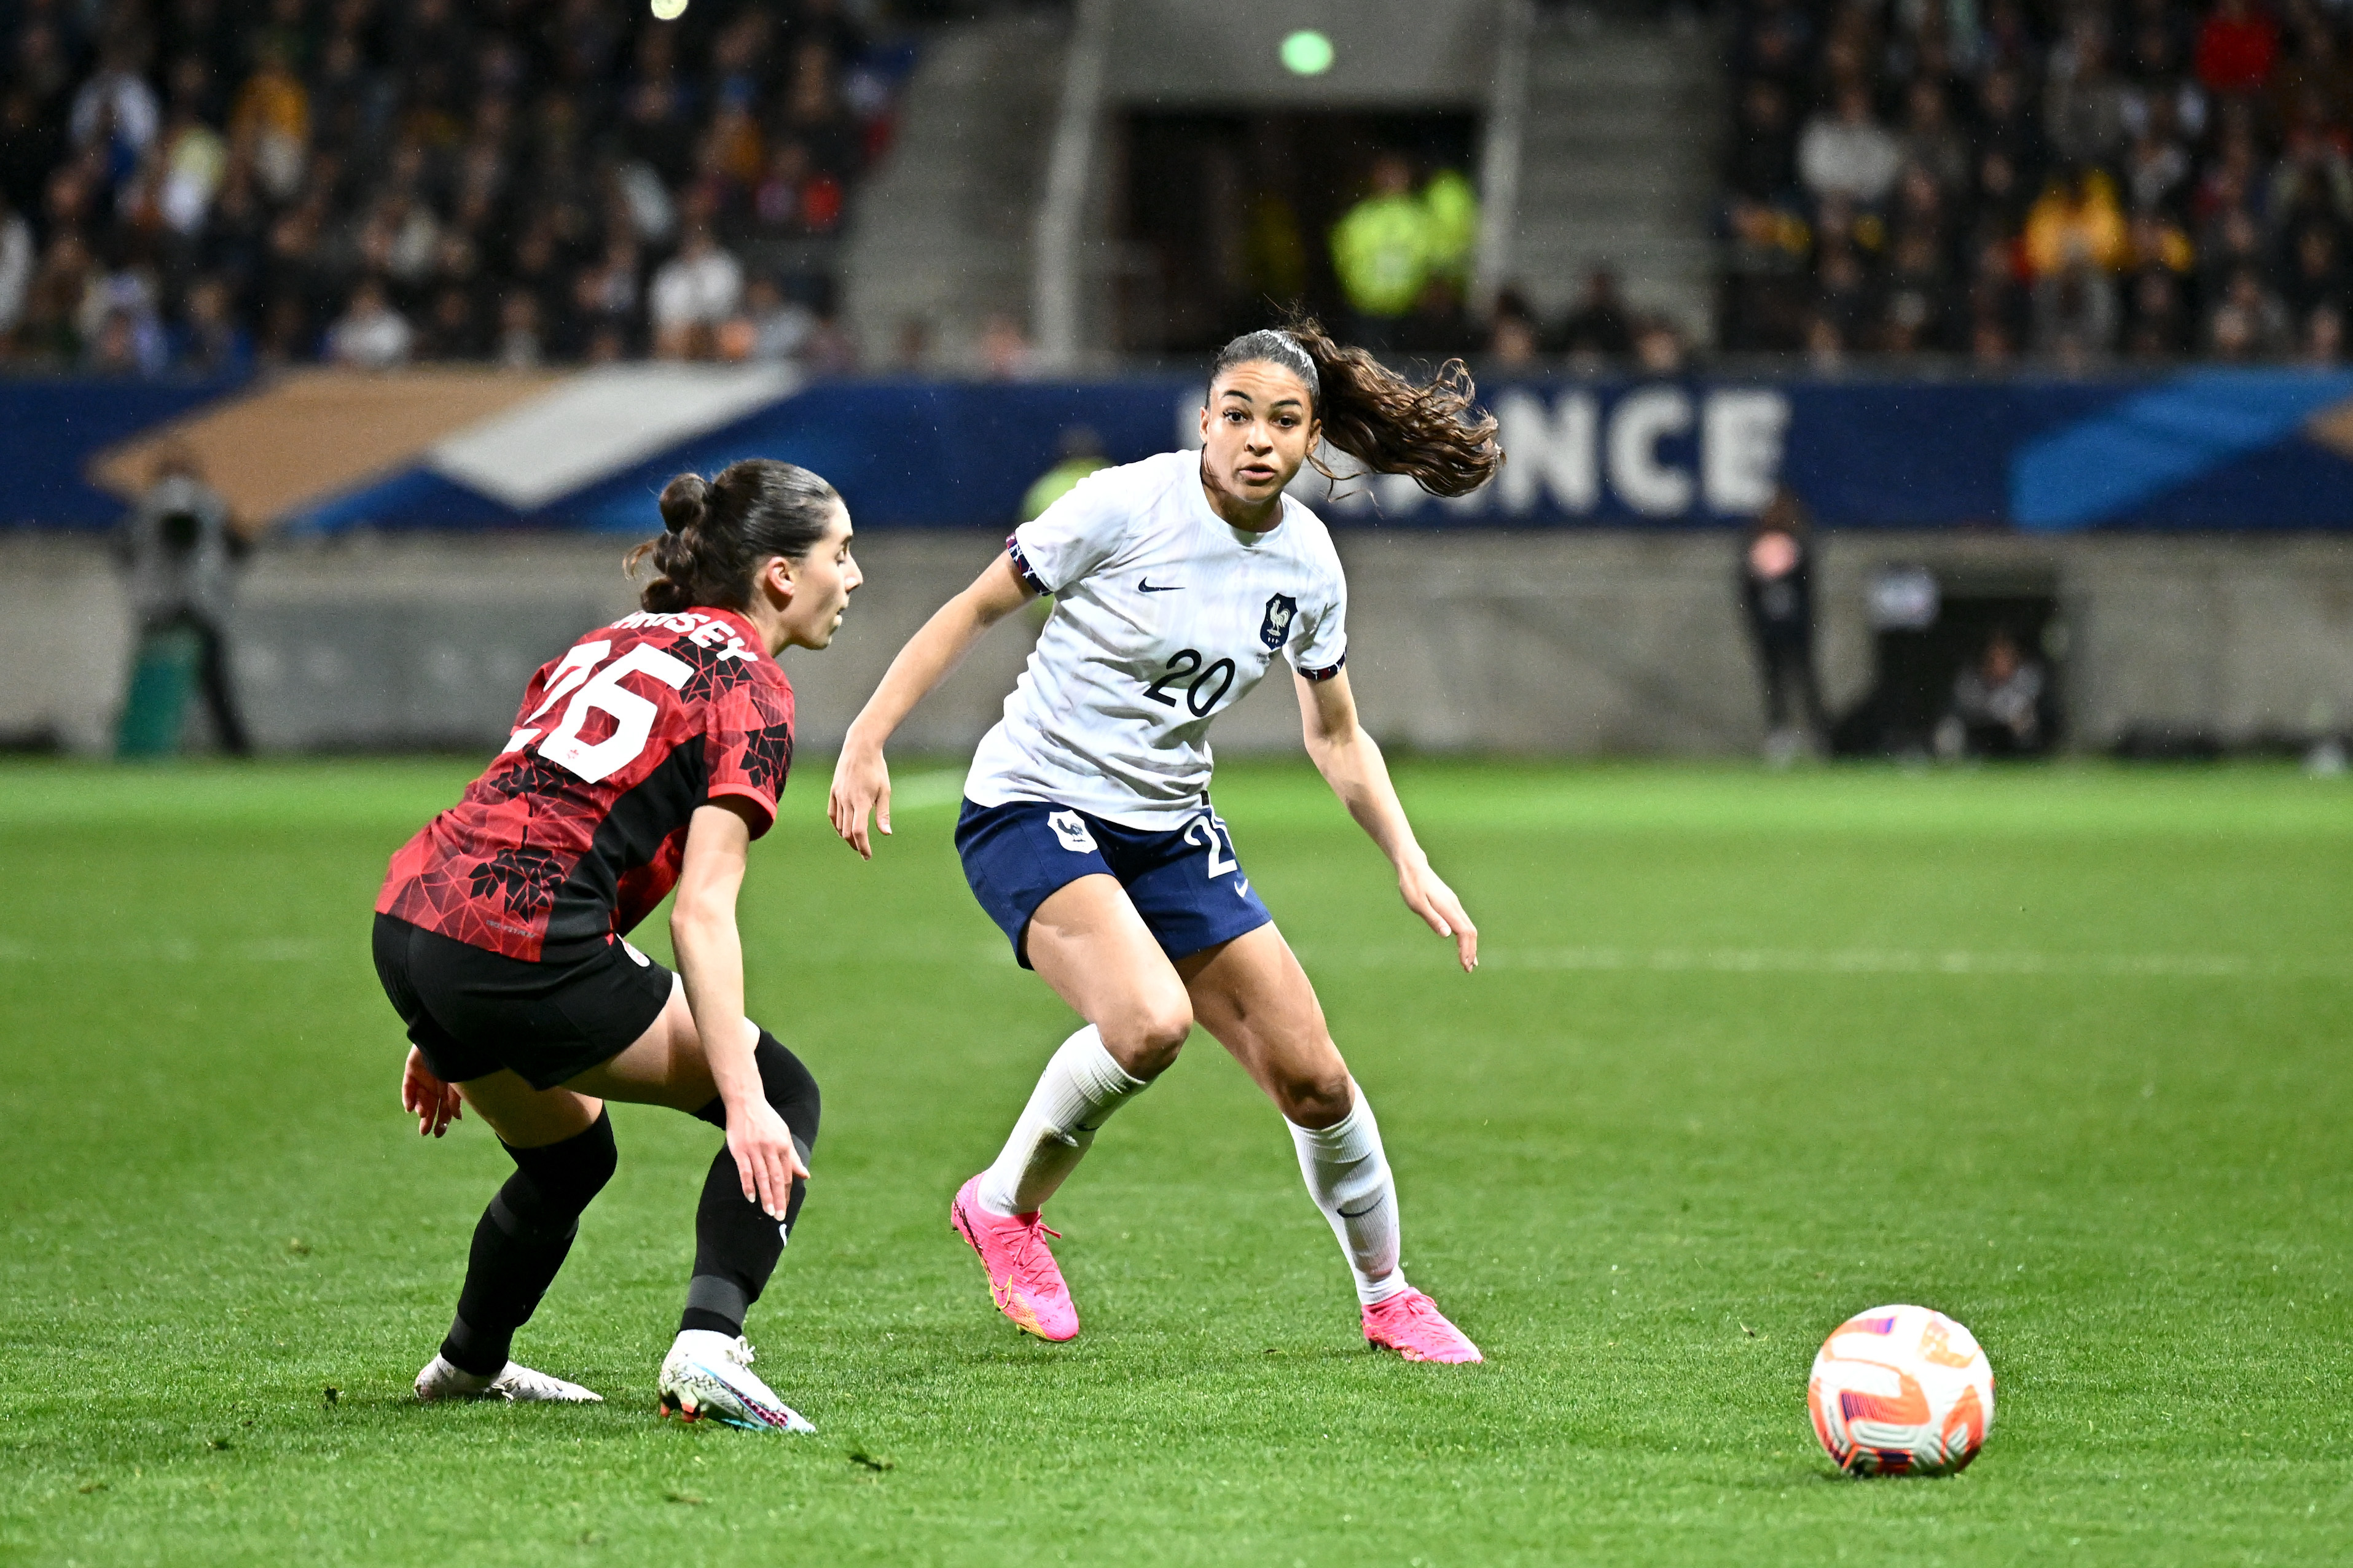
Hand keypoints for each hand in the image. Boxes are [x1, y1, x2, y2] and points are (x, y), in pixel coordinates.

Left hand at [400, 1046, 462, 1137]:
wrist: (444, 1037)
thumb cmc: (456, 1059)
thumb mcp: (459, 1082)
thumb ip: (456, 1099)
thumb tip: (456, 1118)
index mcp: (449, 1090)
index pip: (445, 1110)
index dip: (442, 1122)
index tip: (438, 1133)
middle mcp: (436, 1087)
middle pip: (431, 1108)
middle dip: (428, 1121)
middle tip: (425, 1133)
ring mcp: (423, 1079)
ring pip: (419, 1100)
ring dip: (420, 1109)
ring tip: (422, 1114)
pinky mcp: (411, 1071)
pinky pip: (408, 1087)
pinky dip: (408, 1098)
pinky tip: (410, 1108)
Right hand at [727, 1096, 810, 1219]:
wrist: (746, 1101)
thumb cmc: (766, 1120)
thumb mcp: (784, 1135)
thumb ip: (793, 1157)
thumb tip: (805, 1176)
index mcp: (783, 1145)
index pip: (787, 1174)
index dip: (788, 1192)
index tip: (786, 1208)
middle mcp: (771, 1148)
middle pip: (777, 1178)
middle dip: (780, 1199)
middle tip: (780, 1217)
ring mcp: (755, 1149)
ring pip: (762, 1177)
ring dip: (766, 1196)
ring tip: (768, 1212)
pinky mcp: (740, 1150)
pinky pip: (745, 1171)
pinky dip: (748, 1185)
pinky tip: (751, 1198)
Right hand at [827, 737, 891, 859]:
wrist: (860, 748)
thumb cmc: (876, 769)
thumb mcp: (884, 790)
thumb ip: (883, 813)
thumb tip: (886, 834)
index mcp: (862, 802)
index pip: (859, 832)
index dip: (863, 846)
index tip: (867, 856)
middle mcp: (847, 801)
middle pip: (847, 832)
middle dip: (856, 844)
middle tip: (864, 851)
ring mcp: (838, 796)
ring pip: (839, 825)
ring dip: (847, 837)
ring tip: (856, 842)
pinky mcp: (833, 792)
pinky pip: (832, 814)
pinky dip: (837, 825)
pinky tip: (843, 829)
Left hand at [1399, 857, 1478, 971]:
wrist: (1413, 867)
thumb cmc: (1412, 886)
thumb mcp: (1418, 905)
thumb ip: (1433, 919)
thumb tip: (1447, 935)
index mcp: (1448, 908)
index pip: (1464, 933)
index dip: (1466, 950)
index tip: (1464, 965)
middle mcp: (1455, 906)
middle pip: (1470, 932)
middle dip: (1471, 951)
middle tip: (1468, 969)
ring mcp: (1454, 904)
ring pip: (1469, 927)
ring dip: (1470, 945)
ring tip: (1469, 962)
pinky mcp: (1450, 904)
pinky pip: (1463, 922)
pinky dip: (1466, 936)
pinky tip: (1463, 943)